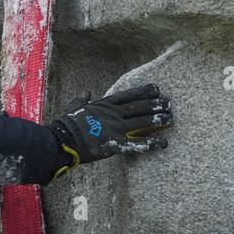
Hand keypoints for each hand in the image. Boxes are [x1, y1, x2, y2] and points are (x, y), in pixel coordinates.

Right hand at [49, 83, 173, 167]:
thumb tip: (86, 93)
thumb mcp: (74, 107)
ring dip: (158, 120)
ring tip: (170, 117)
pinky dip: (152, 143)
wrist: (62, 140)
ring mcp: (116, 128)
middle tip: (169, 103)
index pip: (129, 95)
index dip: (144, 92)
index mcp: (104, 104)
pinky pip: (138, 143)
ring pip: (142, 122)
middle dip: (155, 104)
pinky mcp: (116, 144)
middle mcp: (113, 114)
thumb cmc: (65, 124)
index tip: (156, 89)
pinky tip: (164, 142)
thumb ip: (82, 100)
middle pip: (139, 107)